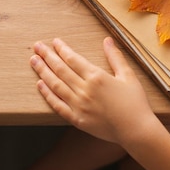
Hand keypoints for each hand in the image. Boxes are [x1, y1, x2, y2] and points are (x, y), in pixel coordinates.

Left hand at [30, 37, 156, 144]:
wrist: (136, 130)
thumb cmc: (135, 102)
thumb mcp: (128, 76)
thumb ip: (115, 57)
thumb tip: (107, 40)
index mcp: (96, 77)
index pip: (73, 59)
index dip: (62, 49)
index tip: (54, 42)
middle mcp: (84, 89)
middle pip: (60, 69)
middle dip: (47, 56)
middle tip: (37, 46)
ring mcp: (78, 105)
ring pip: (55, 85)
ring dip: (42, 71)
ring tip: (33, 61)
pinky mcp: (76, 119)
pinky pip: (57, 105)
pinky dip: (47, 94)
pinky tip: (39, 85)